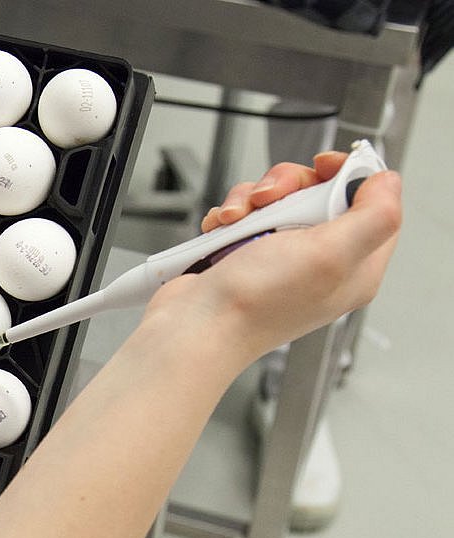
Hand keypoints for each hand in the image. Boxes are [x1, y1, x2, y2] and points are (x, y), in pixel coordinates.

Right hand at [149, 151, 401, 362]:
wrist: (195, 325)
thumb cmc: (255, 303)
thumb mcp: (331, 254)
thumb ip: (375, 214)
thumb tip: (387, 182)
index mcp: (354, 267)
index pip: (372, 203)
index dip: (351, 176)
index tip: (324, 166)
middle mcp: (319, 261)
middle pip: (319, 192)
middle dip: (288, 186)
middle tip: (271, 201)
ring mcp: (280, 258)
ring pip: (277, 199)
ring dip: (250, 200)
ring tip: (237, 221)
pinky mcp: (246, 254)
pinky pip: (245, 214)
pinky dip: (229, 215)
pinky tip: (221, 231)